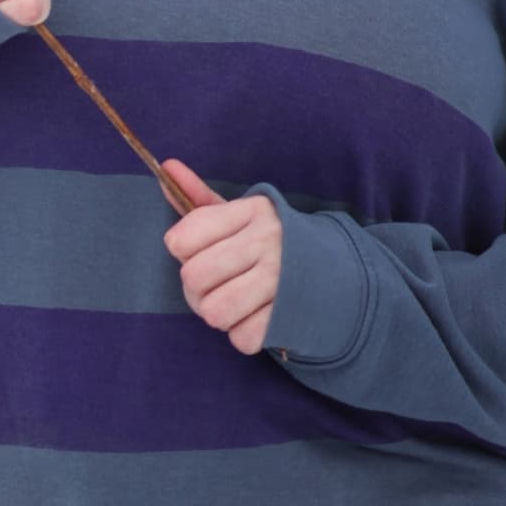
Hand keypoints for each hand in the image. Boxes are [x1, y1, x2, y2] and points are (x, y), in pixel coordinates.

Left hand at [160, 156, 281, 356]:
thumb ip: (199, 197)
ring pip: (215, 311)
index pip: (183, 238)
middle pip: (194, 277)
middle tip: (216, 285)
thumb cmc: (272, 241)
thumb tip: (166, 167)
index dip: (183, 251)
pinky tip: (257, 316)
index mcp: (253, 209)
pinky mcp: (292, 314)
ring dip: (218, 314)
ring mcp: (282, 277)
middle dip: (196, 290)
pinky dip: (243, 333)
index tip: (200, 251)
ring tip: (234, 302)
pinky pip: (242, 337)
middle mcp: (268, 239)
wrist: (338, 271)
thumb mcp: (240, 214)